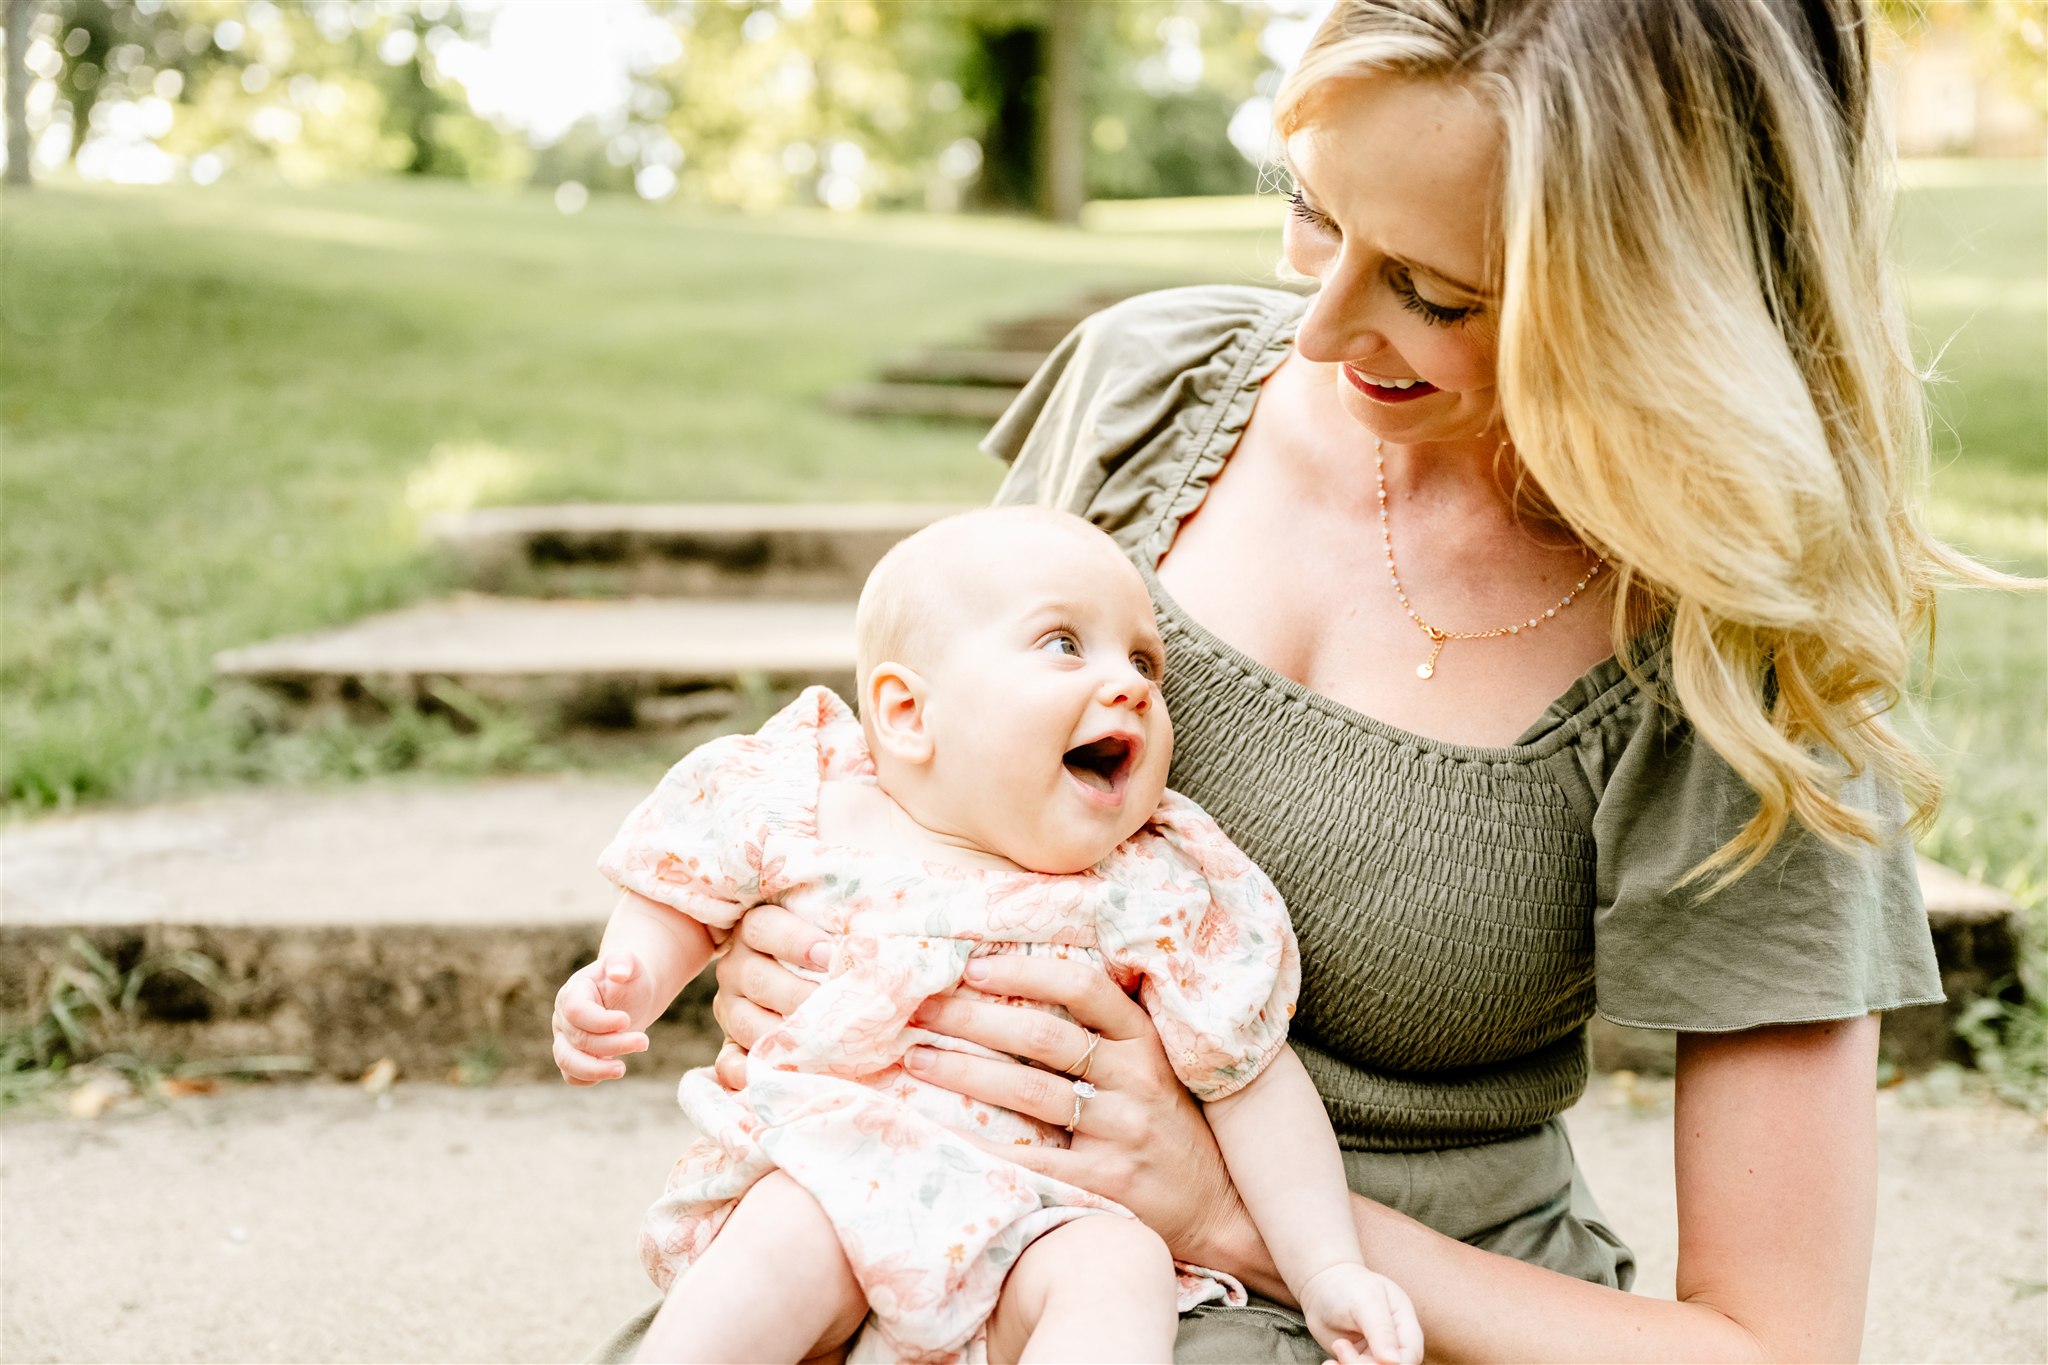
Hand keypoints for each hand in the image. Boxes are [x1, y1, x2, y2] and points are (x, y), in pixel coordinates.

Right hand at [551, 951, 655, 1084]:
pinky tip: (612, 1070)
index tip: (626, 1021)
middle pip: (578, 1039)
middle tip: (644, 1041)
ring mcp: (565, 1039)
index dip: (600, 1021)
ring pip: (567, 1061)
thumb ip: (623, 961)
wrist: (630, 994)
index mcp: (573, 992)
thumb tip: (618, 973)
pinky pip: (571, 1075)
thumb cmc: (630, 977)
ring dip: (596, 1069)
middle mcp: (563, 1017)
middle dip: (612, 1044)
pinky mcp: (573, 1056)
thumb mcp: (631, 962)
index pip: (576, 1011)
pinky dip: (588, 1078)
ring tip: (622, 1069)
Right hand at [709, 904, 830, 1089]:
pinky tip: (775, 1076)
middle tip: (833, 1007)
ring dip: (782, 1036)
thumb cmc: (823, 951)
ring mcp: (730, 1008)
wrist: (795, 978)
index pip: (765, 928)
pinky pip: (728, 1062)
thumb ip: (840, 937)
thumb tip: (868, 945)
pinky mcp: (731, 1044)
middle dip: (798, 995)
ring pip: (745, 1022)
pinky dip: (747, 1073)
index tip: (832, 956)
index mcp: (754, 930)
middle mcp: (736, 967)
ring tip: (820, 1042)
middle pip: (757, 979)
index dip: (797, 941)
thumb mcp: (825, 933)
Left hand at [896, 953, 1252, 1270]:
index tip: (972, 965)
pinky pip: (1031, 1156)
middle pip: (1041, 1038)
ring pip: (1028, 1091)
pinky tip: (940, 1127)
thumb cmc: (1169, 1126)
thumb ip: (1105, 1028)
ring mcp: (1122, 1132)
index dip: (1025, 973)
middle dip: (971, 1019)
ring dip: (963, 1070)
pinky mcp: (1106, 1182)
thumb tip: (1024, 977)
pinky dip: (980, 1140)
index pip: (1083, 988)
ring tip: (915, 1058)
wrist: (1217, 1208)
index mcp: (1145, 1040)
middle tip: (919, 1008)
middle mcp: (1136, 1080)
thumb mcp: (1155, 1065)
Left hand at [1298, 1262, 1422, 1364]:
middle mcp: (1394, 1341)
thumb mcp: (1365, 1301)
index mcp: (1404, 1323)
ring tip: (1337, 1347)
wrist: (1323, 1286)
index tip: (1372, 1360)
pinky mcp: (1359, 1360)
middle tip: (1342, 1349)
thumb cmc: (1347, 1285)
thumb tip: (1394, 1361)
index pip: (1411, 1354)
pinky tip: (1330, 1363)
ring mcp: (1376, 1353)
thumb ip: (1381, 1329)